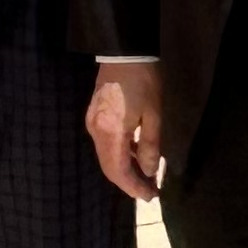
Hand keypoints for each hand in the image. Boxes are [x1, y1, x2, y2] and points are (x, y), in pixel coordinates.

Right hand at [86, 60, 165, 200]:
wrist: (124, 51)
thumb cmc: (144, 81)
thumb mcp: (154, 113)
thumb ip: (151, 145)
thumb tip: (149, 171)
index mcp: (111, 132)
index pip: (119, 172)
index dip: (134, 188)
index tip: (151, 196)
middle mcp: (96, 131)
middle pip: (109, 168)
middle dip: (129, 182)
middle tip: (149, 191)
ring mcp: (92, 123)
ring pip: (106, 157)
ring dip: (124, 169)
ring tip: (145, 176)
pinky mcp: (93, 115)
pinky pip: (104, 144)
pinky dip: (119, 154)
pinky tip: (135, 154)